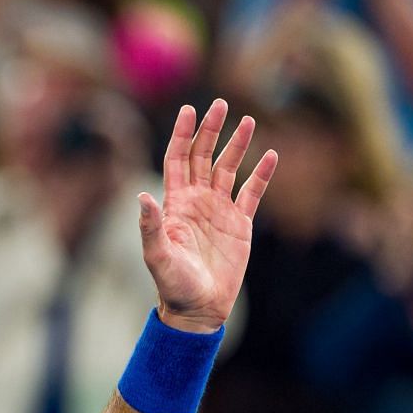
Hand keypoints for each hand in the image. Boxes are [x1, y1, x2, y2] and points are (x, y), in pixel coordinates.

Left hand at [137, 100, 277, 332]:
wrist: (199, 308)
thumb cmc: (173, 285)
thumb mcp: (157, 256)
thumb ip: (150, 227)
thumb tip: (142, 196)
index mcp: (175, 204)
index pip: (177, 160)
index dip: (182, 135)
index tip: (188, 110)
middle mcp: (197, 201)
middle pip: (203, 156)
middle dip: (210, 131)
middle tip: (220, 104)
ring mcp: (219, 211)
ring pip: (228, 169)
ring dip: (237, 145)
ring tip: (248, 121)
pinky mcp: (240, 224)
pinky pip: (252, 193)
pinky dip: (261, 174)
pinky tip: (271, 155)